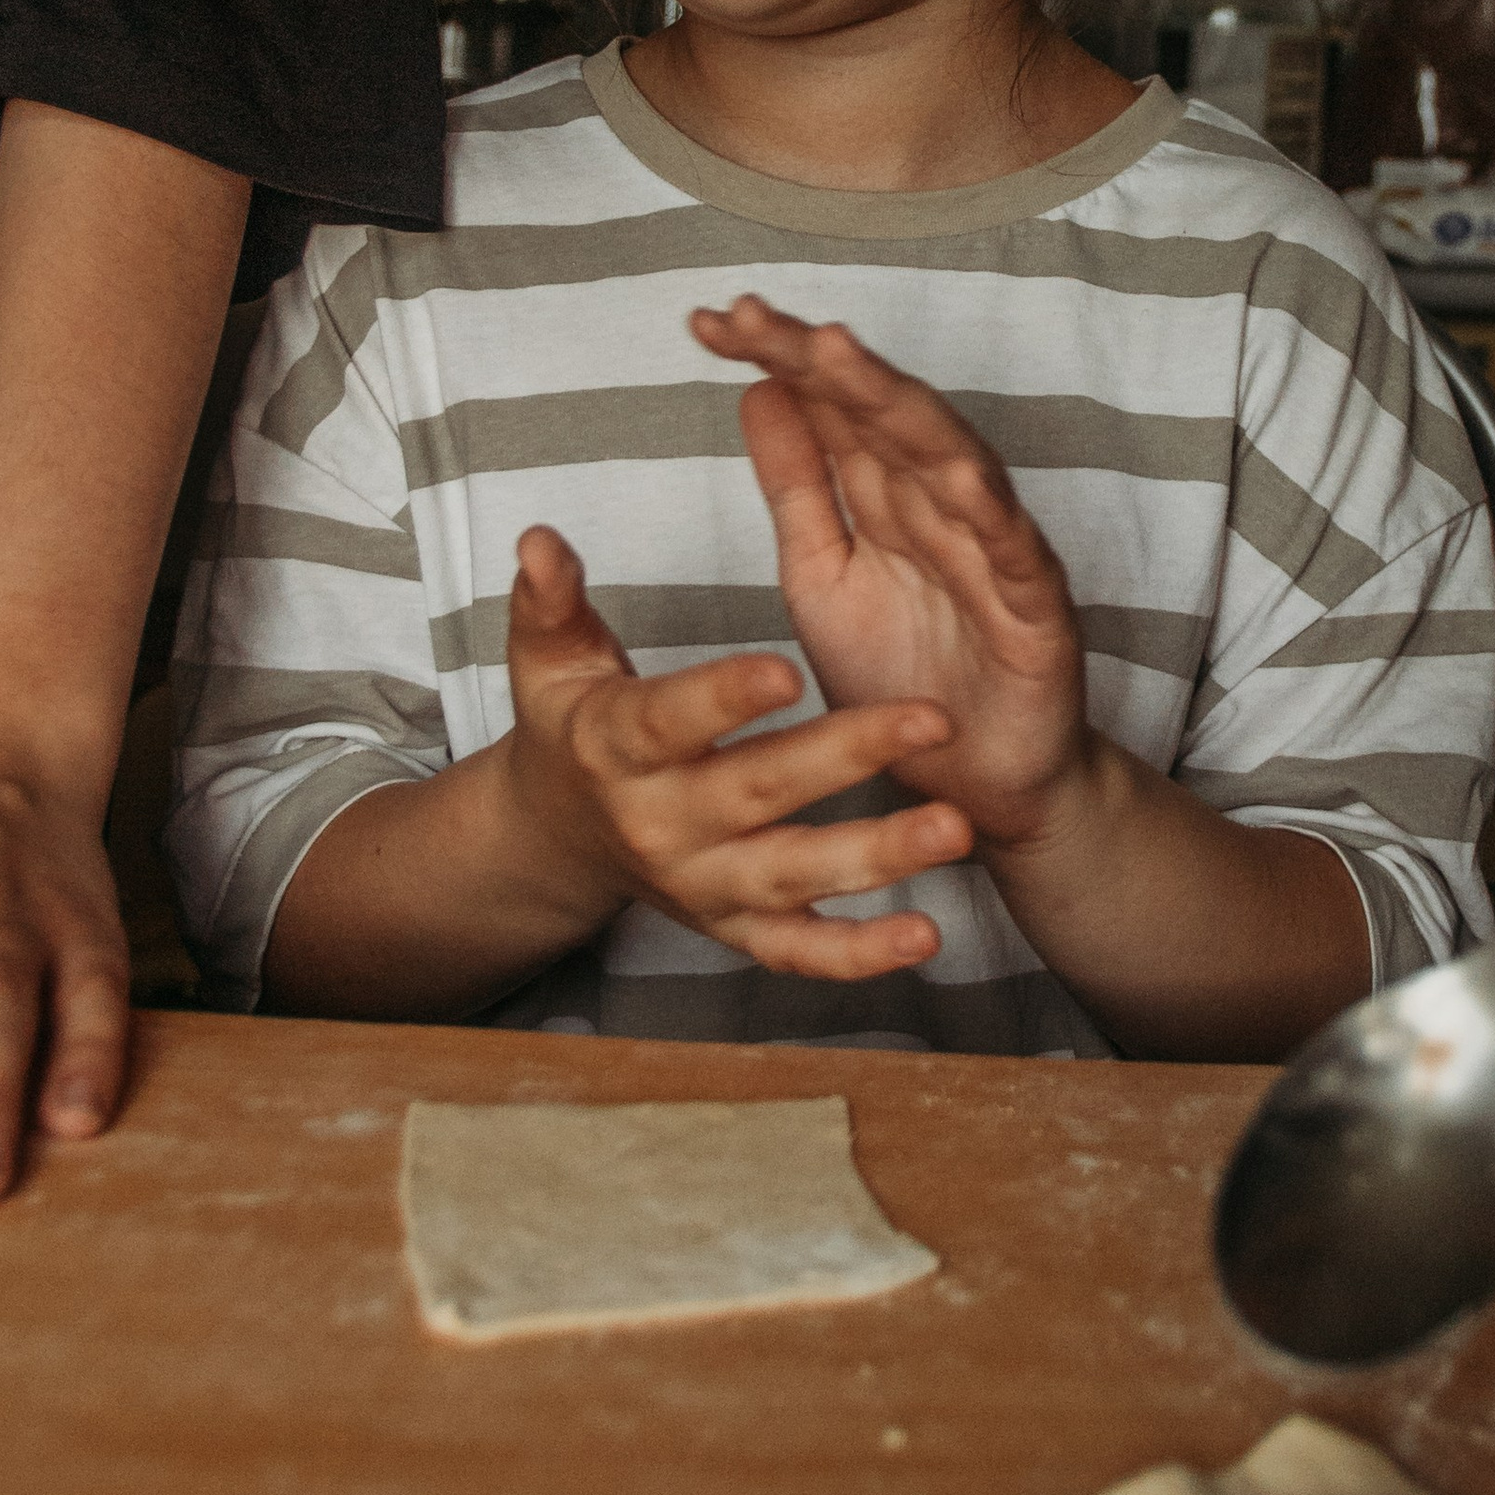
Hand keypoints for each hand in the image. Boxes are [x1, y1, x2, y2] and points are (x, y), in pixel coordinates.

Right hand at [500, 524, 971, 979]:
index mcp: (613, 749)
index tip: (789, 667)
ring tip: (954, 827)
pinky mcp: (733, 929)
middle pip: (757, 792)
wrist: (559, 839)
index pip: (670, 721)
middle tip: (935, 718)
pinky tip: (924, 935)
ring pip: (793, 875)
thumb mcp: (550, 661)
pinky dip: (859, 954)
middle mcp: (658, 825)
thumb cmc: (574, 728)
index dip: (724, 698)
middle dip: (848, 756)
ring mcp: (700, 885)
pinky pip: (797, 951)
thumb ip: (550, 601)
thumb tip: (539, 540)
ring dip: (877, 857)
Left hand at [692, 295, 1091, 848]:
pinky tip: (955, 470)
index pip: (832, 405)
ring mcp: (991, 550)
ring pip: (946, 459)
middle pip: (880, 413)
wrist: (973, 785)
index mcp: (886, 493)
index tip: (709, 322)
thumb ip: (797, 485)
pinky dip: (988, 509)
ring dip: (895, 405)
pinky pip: (1013, 552)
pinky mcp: (1035, 610)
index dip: (776, 358)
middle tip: (751, 316)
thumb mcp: (821, 572)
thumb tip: (758, 389)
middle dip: (818, 360)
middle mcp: (940, 505)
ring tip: (835, 354)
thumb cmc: (904, 674)